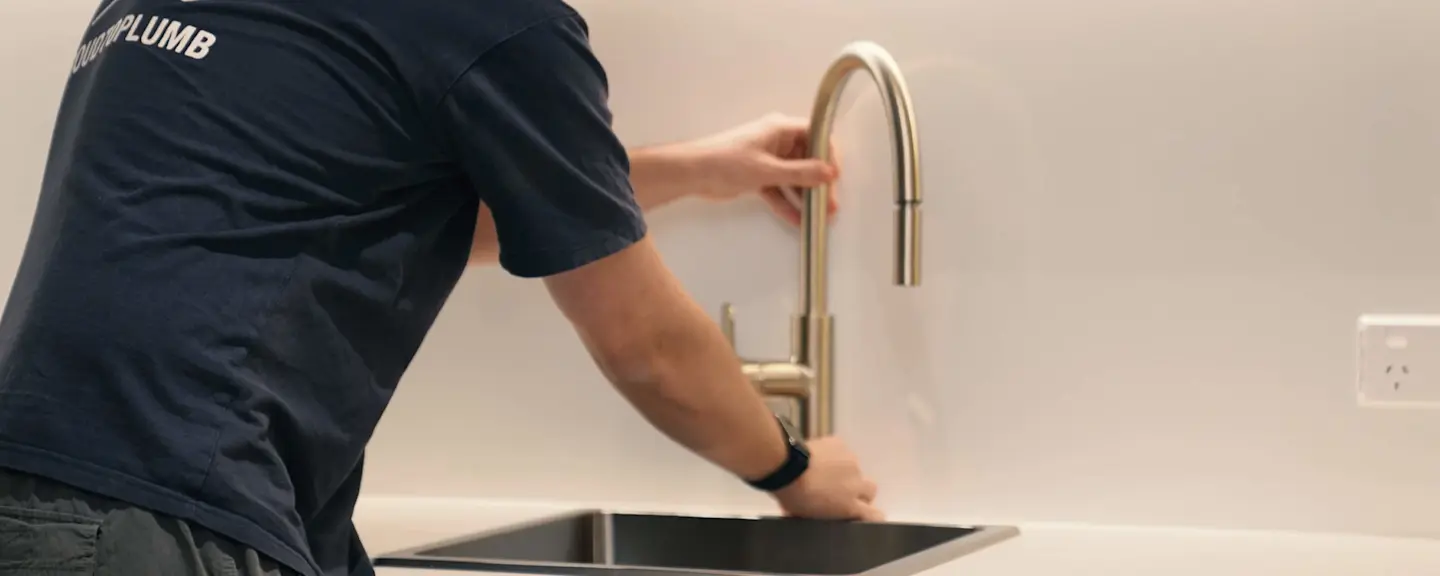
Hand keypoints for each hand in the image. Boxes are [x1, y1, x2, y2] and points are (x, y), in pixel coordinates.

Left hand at [687, 114, 840, 226]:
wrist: (692, 173)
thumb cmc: (728, 163)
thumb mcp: (767, 170)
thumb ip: (800, 173)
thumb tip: (830, 173)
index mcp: (780, 129)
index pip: (815, 135)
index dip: (828, 154)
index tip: (835, 177)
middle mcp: (776, 141)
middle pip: (807, 159)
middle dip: (819, 183)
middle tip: (830, 205)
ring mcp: (767, 159)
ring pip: (793, 178)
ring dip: (805, 197)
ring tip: (820, 218)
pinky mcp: (757, 176)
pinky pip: (779, 190)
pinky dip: (787, 204)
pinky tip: (798, 221)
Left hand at [773, 437, 883, 521]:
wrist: (787, 465)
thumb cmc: (794, 496)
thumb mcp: (809, 516)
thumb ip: (825, 516)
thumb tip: (823, 515)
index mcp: (850, 506)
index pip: (876, 516)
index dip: (871, 516)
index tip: (862, 514)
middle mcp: (857, 483)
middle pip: (870, 489)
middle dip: (859, 491)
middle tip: (840, 492)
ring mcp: (851, 461)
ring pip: (854, 469)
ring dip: (843, 472)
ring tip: (823, 471)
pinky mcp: (841, 444)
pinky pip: (841, 451)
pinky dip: (833, 454)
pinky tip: (817, 456)